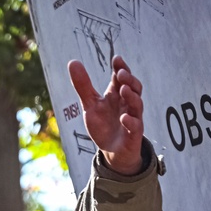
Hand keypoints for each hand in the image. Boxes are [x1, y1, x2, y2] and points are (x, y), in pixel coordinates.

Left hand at [68, 55, 144, 174]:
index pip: (121, 77)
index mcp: (116, 95)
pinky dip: (131, 121)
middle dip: (129, 79)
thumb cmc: (103, 126)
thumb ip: (83, 85)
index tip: (116, 59)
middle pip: (134, 87)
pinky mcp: (133, 134)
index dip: (121, 67)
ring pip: (137, 104)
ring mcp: (132, 118)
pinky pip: (136, 126)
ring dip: (132, 96)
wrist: (111, 151)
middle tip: (121, 73)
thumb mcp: (89, 104)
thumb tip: (73, 62)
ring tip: (123, 89)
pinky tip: (123, 117)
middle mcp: (127, 104)